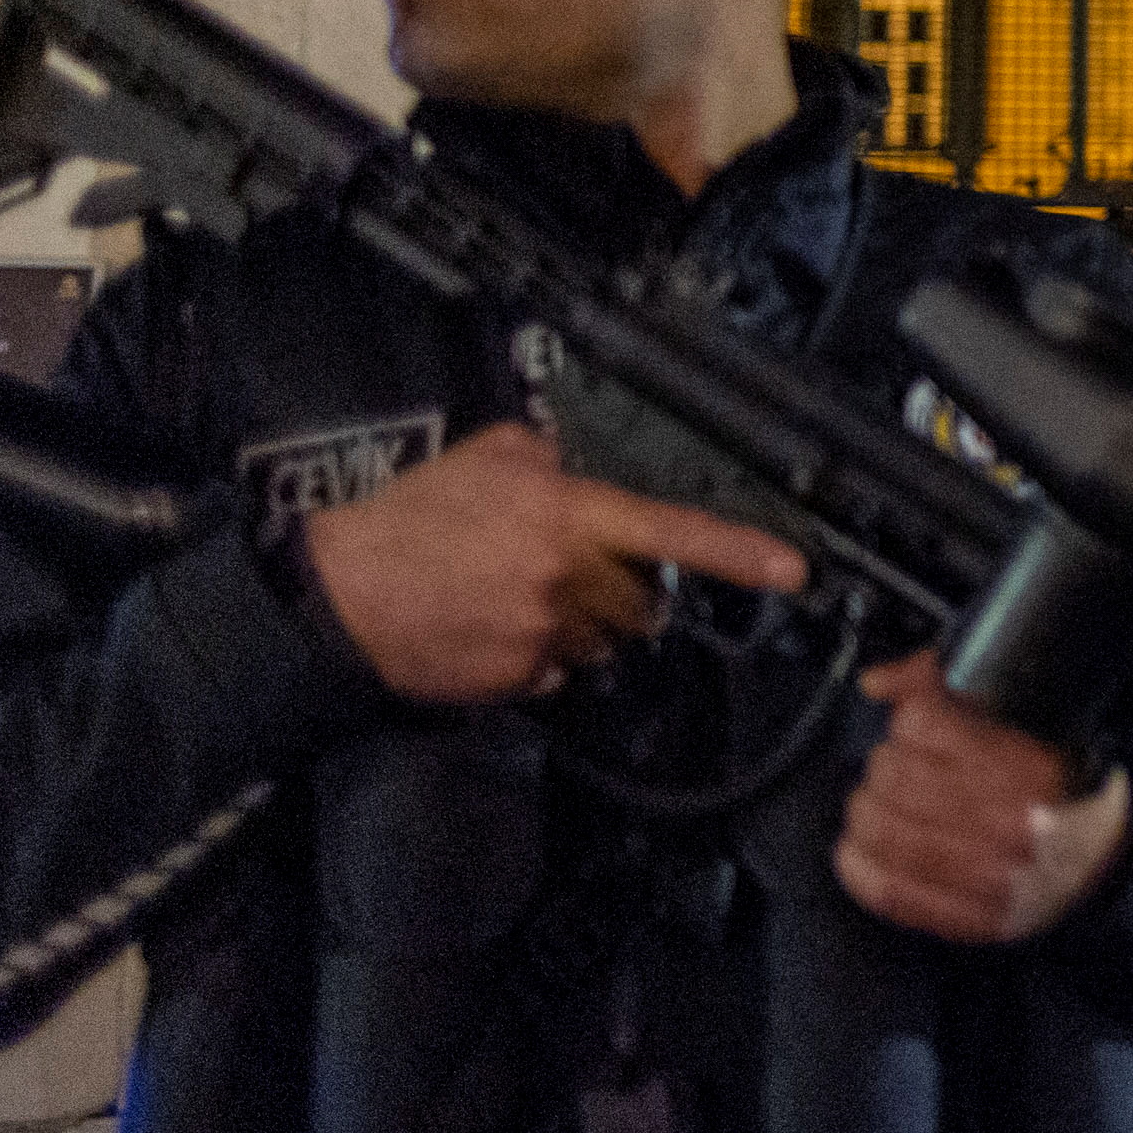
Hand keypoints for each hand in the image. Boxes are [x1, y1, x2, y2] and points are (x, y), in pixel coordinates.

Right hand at [300, 422, 807, 706]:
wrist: (340, 593)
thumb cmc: (407, 518)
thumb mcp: (485, 455)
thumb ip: (549, 457)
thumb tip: (580, 467)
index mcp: (566, 515)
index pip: (672, 531)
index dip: (739, 552)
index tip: (793, 569)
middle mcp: (567, 576)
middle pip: (640, 600)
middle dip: (621, 592)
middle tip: (570, 574)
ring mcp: (545, 633)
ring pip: (601, 640)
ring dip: (580, 625)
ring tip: (515, 597)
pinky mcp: (519, 677)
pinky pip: (554, 671)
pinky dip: (536, 655)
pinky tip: (491, 628)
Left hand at [835, 653, 1132, 944]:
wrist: (1101, 857)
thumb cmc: (1061, 786)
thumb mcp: (1027, 723)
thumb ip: (948, 689)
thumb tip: (875, 682)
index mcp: (1031, 767)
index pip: (924, 724)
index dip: (908, 719)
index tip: (914, 725)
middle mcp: (1012, 825)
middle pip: (895, 777)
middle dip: (884, 764)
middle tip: (894, 765)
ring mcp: (989, 878)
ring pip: (883, 831)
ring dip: (866, 810)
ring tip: (876, 803)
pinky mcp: (969, 918)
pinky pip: (886, 889)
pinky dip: (857, 864)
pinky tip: (858, 847)